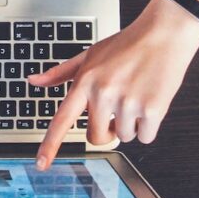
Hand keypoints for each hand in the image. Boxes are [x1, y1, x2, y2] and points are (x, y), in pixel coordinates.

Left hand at [30, 0, 198, 169]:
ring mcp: (127, 102)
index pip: (62, 119)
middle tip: (116, 109)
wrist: (164, 34)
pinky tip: (150, 101)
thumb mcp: (89, 54)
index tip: (41, 163)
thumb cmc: (127, 44)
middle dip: (106, 130)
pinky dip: (149, 126)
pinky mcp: (152, 109)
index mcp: (85, 81)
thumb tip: (34, 81)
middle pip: (96, 137)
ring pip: (124, 137)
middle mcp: (104, 93)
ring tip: (136, 96)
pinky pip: (145, 137)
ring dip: (130, 124)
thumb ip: (61, 73)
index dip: (50, 144)